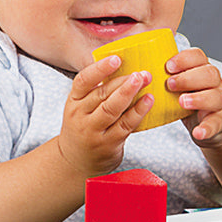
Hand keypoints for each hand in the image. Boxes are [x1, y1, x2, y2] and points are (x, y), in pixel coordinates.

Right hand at [57, 54, 154, 177]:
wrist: (76, 162)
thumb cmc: (84, 128)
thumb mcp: (81, 108)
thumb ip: (96, 92)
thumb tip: (125, 68)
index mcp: (73, 102)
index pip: (83, 81)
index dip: (99, 69)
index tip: (116, 59)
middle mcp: (81, 116)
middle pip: (102, 94)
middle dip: (123, 81)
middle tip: (140, 71)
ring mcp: (94, 131)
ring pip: (112, 109)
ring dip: (130, 93)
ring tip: (145, 80)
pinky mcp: (108, 144)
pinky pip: (125, 125)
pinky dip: (138, 112)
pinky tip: (148, 101)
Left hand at [166, 48, 221, 146]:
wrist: (215, 122)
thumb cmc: (193, 100)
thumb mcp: (183, 87)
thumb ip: (170, 79)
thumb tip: (141, 74)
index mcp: (203, 70)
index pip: (199, 57)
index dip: (184, 59)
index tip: (168, 66)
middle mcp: (215, 84)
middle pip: (210, 73)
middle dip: (188, 78)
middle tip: (170, 84)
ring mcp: (219, 103)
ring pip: (216, 96)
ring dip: (199, 99)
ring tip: (182, 102)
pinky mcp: (219, 121)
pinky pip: (216, 123)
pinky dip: (206, 128)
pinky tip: (197, 132)